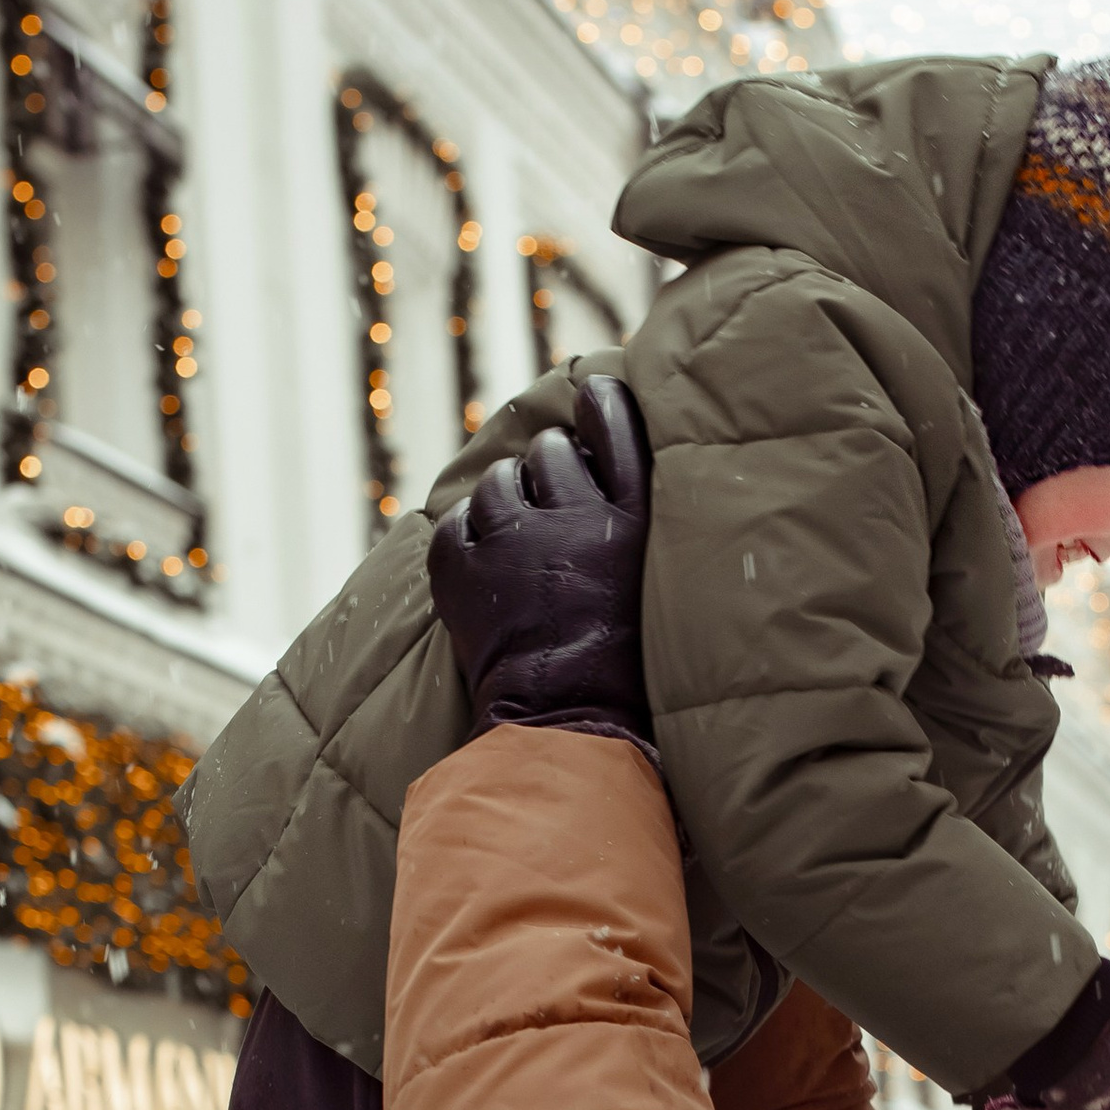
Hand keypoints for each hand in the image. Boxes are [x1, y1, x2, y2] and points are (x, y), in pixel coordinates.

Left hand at [428, 372, 653, 734]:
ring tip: (525, 561)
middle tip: (559, 530)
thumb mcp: (651, 564)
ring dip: (507, 508)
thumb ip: (632, 488)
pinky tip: (492, 576)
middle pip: (549, 451)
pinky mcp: (459, 562)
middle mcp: (571, 513)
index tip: (591, 390)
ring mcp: (510, 536)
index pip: (612, 420)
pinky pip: (458, 521)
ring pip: (498, 482)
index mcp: (631, 515)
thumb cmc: (623, 654)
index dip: (598, 400)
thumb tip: (595, 407)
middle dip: (548, 477)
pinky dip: (470, 541)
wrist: (567, 718)